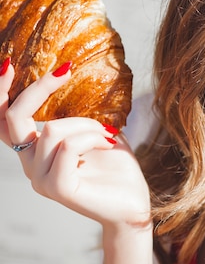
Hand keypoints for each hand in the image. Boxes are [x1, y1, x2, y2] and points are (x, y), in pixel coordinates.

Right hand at [0, 59, 150, 229]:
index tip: (10, 63)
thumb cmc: (116, 164)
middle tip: (65, 70)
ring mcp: (40, 179)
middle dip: (38, 88)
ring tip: (107, 134)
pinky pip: (68, 147)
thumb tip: (69, 74)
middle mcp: (30, 165)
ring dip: (86, 123)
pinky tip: (109, 143)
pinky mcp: (57, 188)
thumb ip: (76, 111)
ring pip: (51, 129)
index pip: (3, 120)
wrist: (133, 200)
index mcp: (34, 150)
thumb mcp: (97, 128)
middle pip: (14, 118)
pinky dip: (92, 137)